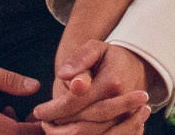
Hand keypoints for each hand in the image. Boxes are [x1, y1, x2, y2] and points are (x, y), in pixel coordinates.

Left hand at [36, 43, 151, 134]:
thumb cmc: (110, 58)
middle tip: (43, 122)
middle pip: (84, 124)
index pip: (76, 102)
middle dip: (59, 126)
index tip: (38, 111)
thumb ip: (80, 59)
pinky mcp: (127, 128)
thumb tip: (64, 75)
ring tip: (52, 129)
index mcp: (111, 83)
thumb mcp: (95, 48)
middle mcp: (121, 104)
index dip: (54, 109)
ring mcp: (126, 119)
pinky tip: (70, 132)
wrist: (136, 68)